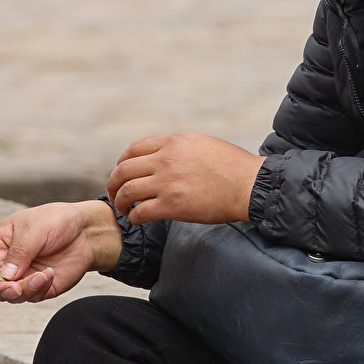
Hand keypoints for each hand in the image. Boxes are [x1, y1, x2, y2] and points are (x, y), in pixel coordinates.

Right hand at [0, 200, 121, 303]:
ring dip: (24, 290)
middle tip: (15, 287)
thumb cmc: (57, 222)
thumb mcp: (33, 229)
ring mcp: (21, 277)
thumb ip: (18, 252)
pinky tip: (50, 275)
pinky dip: (38, 289)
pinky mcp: (37, 288)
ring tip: (42, 275)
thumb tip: (5, 276)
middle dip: (1, 289)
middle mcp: (5, 262)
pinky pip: (29, 297)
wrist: (86, 234)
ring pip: (9, 295)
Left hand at [105, 134, 262, 225]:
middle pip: (123, 170)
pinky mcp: (172, 205)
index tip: (121, 174)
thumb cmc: (232, 167)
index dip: (122, 162)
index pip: (133, 149)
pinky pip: (140, 212)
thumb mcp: (202, 145)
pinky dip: (133, 217)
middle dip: (113, 183)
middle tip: (114, 194)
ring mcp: (167, 182)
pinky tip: (137, 220)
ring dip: (120, 202)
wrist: (250, 185)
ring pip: (126, 191)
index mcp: (173, 143)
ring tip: (123, 209)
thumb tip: (164, 157)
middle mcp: (166, 160)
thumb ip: (179, 149)